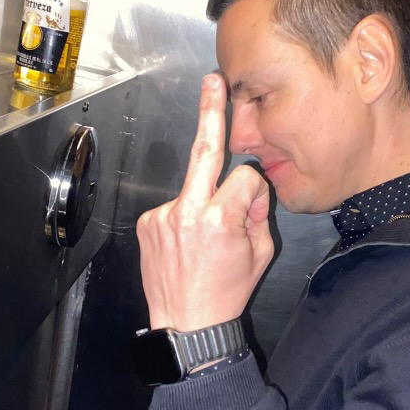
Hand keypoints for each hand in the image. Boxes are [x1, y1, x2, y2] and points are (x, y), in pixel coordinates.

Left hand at [136, 72, 273, 331]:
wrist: (188, 326)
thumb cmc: (226, 294)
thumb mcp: (261, 253)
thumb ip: (258, 213)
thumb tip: (250, 190)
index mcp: (219, 219)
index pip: (245, 176)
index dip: (253, 192)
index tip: (252, 208)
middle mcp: (187, 212)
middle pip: (204, 150)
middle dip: (210, 112)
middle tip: (213, 82)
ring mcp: (163, 217)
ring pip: (192, 189)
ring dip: (201, 203)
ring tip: (202, 243)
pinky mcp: (148, 224)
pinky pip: (174, 207)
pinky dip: (184, 219)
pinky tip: (185, 246)